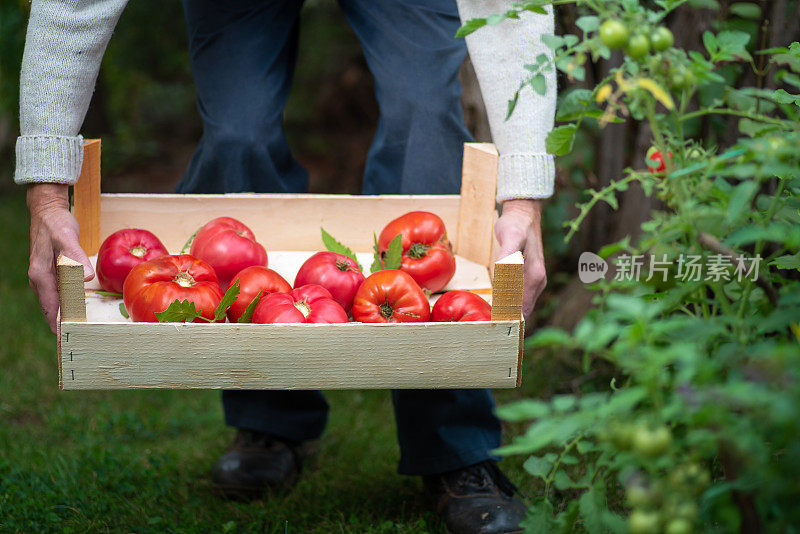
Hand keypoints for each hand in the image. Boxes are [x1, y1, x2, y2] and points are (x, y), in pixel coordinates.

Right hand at [27, 183, 93, 332]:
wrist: (48, 211)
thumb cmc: (57, 224)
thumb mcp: (66, 237)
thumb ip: (74, 256)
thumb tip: (84, 277)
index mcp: (41, 277)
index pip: (51, 309)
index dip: (61, 326)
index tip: (72, 341)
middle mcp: (40, 280)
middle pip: (52, 310)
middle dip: (64, 326)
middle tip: (82, 341)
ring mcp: (46, 277)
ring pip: (56, 303)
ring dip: (67, 316)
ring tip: (84, 331)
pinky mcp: (53, 273)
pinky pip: (60, 294)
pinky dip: (70, 304)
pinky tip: (81, 309)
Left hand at [494, 199, 545, 318]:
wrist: (523, 215)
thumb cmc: (515, 225)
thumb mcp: (510, 238)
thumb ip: (508, 256)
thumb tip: (506, 273)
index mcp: (535, 276)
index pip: (521, 307)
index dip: (508, 319)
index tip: (493, 328)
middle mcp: (538, 282)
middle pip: (523, 310)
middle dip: (508, 322)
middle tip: (489, 333)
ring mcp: (534, 280)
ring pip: (522, 306)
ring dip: (509, 315)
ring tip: (492, 325)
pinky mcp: (527, 277)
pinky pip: (519, 298)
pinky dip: (510, 306)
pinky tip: (498, 309)